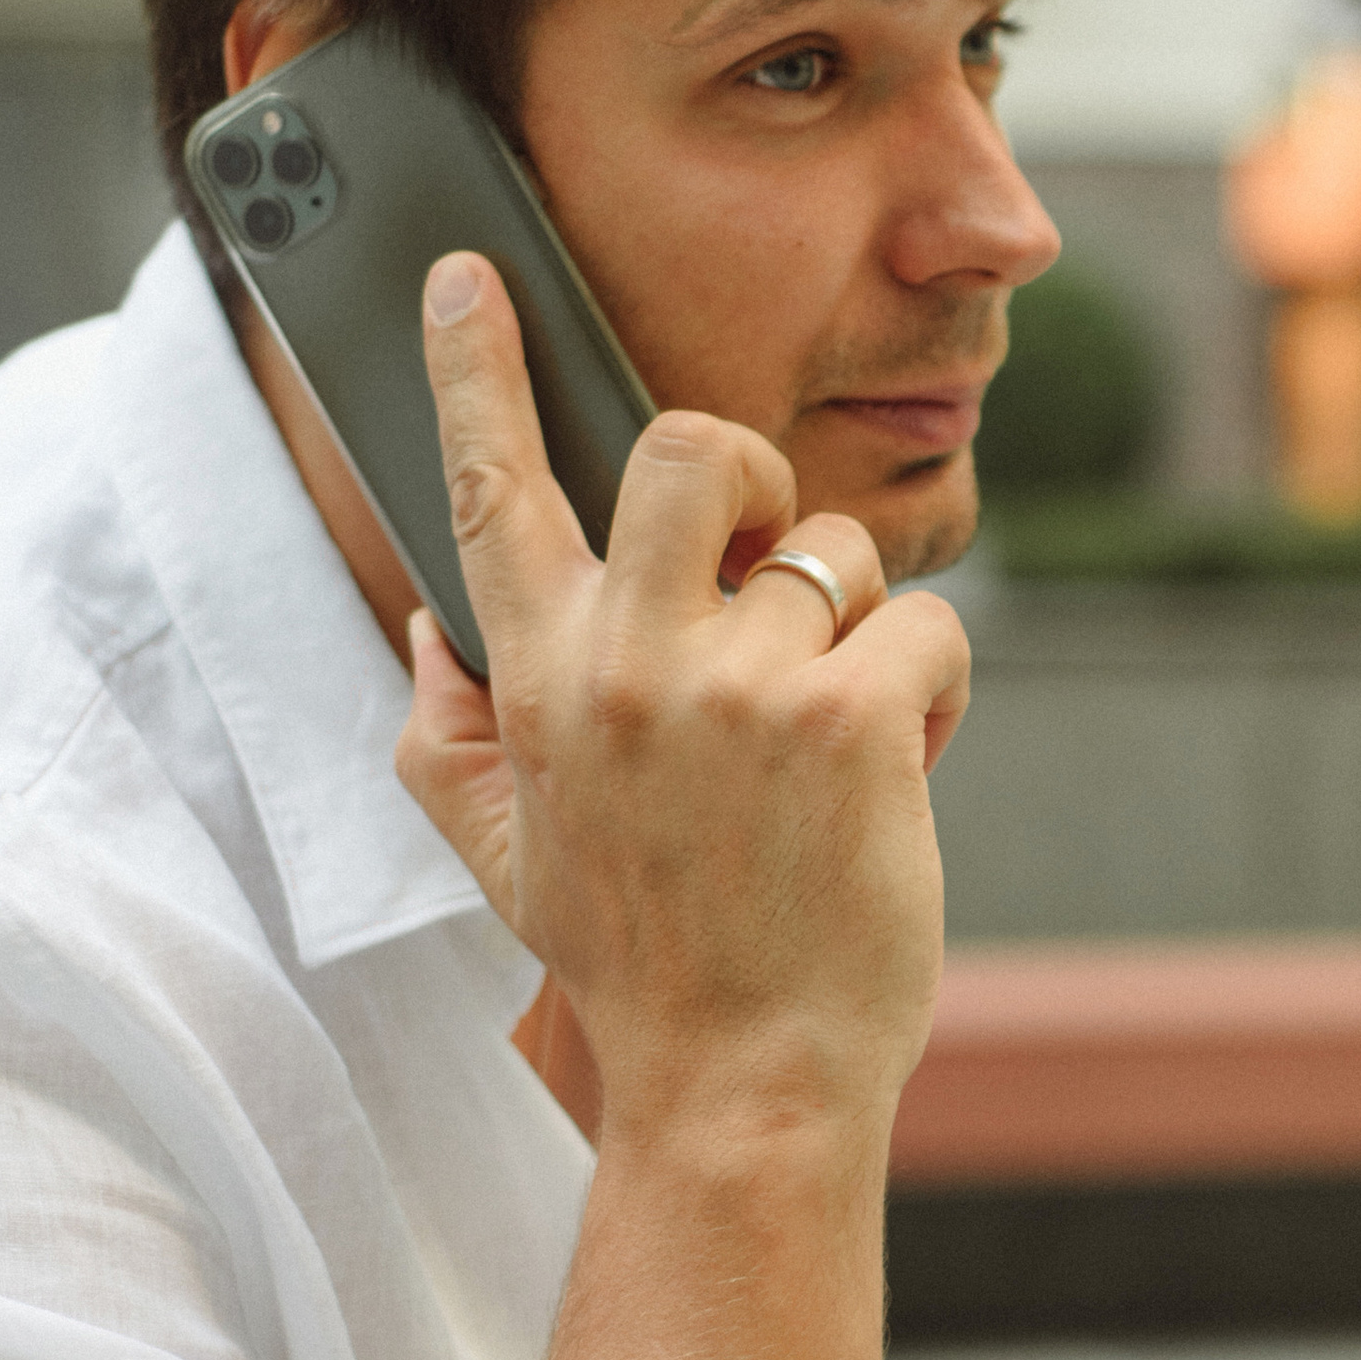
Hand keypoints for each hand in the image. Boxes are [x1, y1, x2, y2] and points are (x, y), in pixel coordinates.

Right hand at [394, 255, 970, 1132]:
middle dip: (751, 481)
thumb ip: (454, 733)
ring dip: (857, 638)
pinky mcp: (853, 718)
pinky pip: (927, 627)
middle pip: (691, 448)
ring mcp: (742, 687)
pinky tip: (890, 781)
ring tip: (828, 753)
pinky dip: (930, 698)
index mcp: (539, 683)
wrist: (741, 1083)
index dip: (474, 369)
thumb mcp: (507, 855)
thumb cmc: (641, 964)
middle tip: (768, 566)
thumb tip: (430, 628)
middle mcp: (628, 664)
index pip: (493, 492)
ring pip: (838, 552)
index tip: (468, 276)